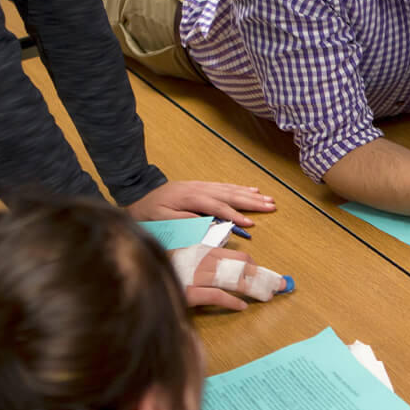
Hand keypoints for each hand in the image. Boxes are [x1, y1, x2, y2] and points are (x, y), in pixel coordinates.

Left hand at [125, 180, 274, 225]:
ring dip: (250, 195)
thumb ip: (186, 221)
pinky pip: (225, 186)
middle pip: (230, 195)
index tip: (251, 224)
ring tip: (268, 199)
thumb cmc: (149, 212)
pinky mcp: (201, 186)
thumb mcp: (163, 220)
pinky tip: (251, 190)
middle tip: (271, 206)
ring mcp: (201, 186)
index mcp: (190, 198)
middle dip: (252, 202)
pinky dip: (240, 188)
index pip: (217, 207)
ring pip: (230, 189)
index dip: (234, 216)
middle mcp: (199, 189)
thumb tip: (210, 223)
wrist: (138, 193)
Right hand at [170, 245, 289, 310]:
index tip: (268, 276)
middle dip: (263, 276)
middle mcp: (201, 260)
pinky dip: (230, 301)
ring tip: (267, 296)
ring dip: (253, 288)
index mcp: (202, 250)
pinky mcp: (187, 292)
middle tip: (279, 286)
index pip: (238, 257)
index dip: (257, 267)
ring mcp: (194, 275)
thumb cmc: (162, 267)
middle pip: (241, 266)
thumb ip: (205, 259)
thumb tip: (228, 263)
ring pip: (232, 280)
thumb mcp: (185, 257)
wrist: (135, 274)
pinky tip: (241, 307)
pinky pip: (214, 295)